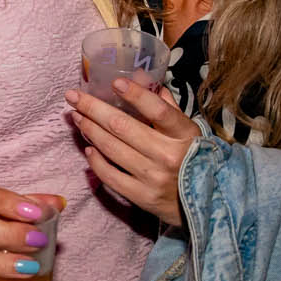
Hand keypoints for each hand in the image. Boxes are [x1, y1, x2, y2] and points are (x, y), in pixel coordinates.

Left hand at [64, 79, 200, 226]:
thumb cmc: (192, 159)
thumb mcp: (187, 131)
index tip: (114, 82)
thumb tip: (140, 76)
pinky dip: (95, 160)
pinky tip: (88, 148)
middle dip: (93, 108)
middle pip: (123, 127)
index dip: (135, 95)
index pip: (158, 111)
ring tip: (77, 117)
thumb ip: (165, 104)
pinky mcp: (142, 197)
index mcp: (184, 135)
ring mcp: (154, 178)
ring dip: (89, 129)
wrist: (207, 203)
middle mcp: (169, 156)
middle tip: (73, 96)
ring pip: (111, 148)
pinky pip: (110, 176)